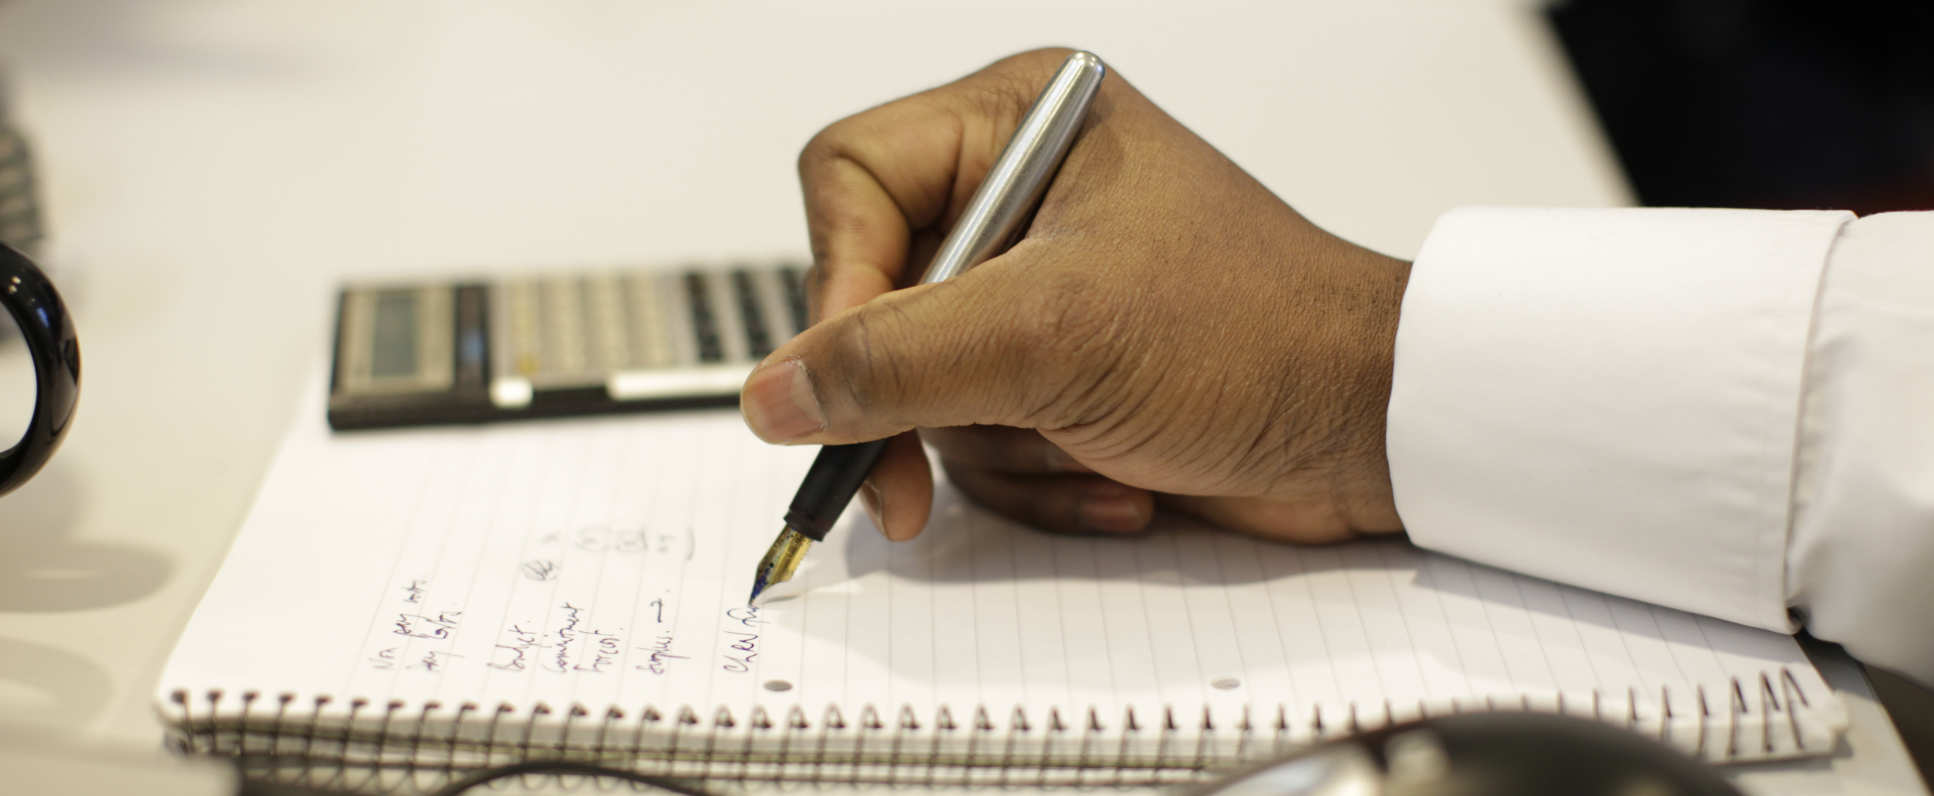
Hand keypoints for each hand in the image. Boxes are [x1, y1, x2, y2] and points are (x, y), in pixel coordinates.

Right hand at [740, 48, 1409, 543]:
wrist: (1372, 429)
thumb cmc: (1255, 335)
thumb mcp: (1052, 336)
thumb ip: (894, 360)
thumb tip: (773, 393)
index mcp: (1020, 125)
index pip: (850, 180)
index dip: (838, 286)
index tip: (848, 380)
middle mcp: (1019, 196)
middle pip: (872, 297)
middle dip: (919, 400)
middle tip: (903, 479)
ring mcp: (1037, 291)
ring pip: (921, 386)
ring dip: (996, 449)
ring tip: (1084, 453)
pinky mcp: (1057, 373)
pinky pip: (978, 437)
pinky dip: (1036, 478)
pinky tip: (1113, 479)